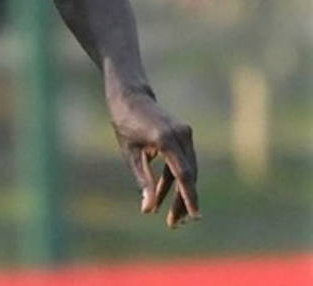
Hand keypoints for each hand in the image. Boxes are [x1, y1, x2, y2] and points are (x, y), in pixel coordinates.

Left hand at [110, 90, 200, 227]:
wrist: (130, 95)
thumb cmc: (125, 123)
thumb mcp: (130, 153)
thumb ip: (142, 179)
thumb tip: (148, 207)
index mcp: (166, 139)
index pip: (183, 174)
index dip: (189, 197)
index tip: (194, 216)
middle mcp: (181, 135)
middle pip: (188, 175)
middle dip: (183, 200)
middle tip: (175, 223)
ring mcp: (185, 134)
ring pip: (188, 170)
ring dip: (180, 192)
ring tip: (171, 216)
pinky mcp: (184, 134)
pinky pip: (183, 161)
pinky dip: (175, 178)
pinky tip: (163, 194)